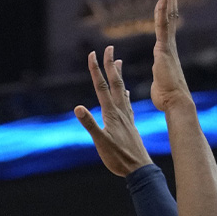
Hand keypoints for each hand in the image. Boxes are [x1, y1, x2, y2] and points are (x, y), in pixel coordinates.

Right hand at [73, 46, 152, 176]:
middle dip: (110, 64)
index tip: (93, 54)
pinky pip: (127, 103)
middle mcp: (120, 111)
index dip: (96, 70)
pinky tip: (125, 92)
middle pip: (114, 83)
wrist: (139, 168)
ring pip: (122, 90)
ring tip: (118, 61)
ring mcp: (126, 116)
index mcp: (112, 113)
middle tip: (109, 47)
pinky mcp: (130, 124)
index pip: (102, 87)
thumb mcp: (100, 142)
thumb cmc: (118, 158)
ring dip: (118, 75)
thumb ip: (90, 124)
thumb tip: (78, 108)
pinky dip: (124, 93)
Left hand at [151, 0, 193, 112]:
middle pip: (171, 15)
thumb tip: (160, 78)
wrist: (175, 103)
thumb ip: (159, 75)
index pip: (167, 25)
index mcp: (166, 51)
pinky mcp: (164, 48)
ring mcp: (167, 45)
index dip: (169, 9)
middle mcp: (169, 45)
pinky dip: (164, 9)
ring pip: (169, 15)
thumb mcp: (159, 83)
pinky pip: (163, 24)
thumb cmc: (166, 98)